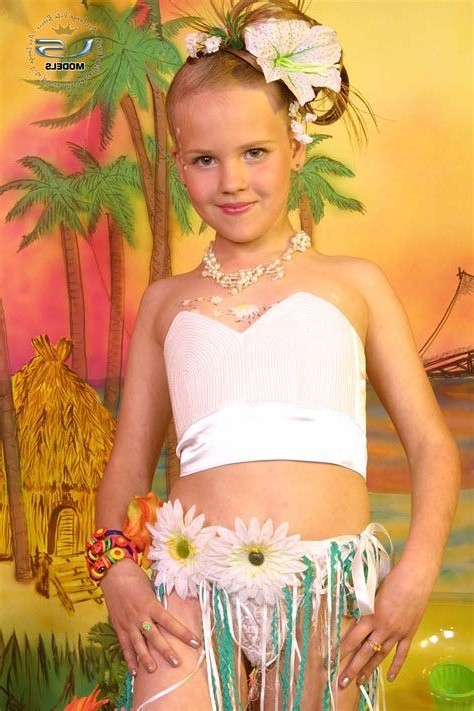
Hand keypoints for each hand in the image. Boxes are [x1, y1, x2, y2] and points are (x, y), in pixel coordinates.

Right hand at [100, 559, 201, 675]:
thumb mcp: (152, 588)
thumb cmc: (136, 578)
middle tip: (177, 663)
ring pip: (138, 644)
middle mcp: (140, 616)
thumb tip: (175, 610)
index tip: (196, 643)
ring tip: (153, 671)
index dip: (183, 633)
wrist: (114, 574)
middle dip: (166, 651)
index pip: (170, 622)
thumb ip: (160, 602)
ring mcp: (128, 623)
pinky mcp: (118, 627)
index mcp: (151, 605)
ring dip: (146, 659)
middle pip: (155, 637)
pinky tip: (134, 671)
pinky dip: (129, 659)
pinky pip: (124, 645)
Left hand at [337, 561, 431, 687]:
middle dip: (352, 668)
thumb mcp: (370, 592)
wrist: (414, 578)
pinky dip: (396, 666)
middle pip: (364, 652)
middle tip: (342, 683)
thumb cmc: (390, 580)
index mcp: (370, 617)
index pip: (352, 639)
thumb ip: (361, 607)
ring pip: (380, 656)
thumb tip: (348, 616)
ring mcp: (396, 633)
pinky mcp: (409, 634)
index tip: (331, 661)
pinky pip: (401, 654)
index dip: (341, 651)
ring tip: (360, 682)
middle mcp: (382, 628)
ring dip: (369, 669)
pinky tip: (389, 678)